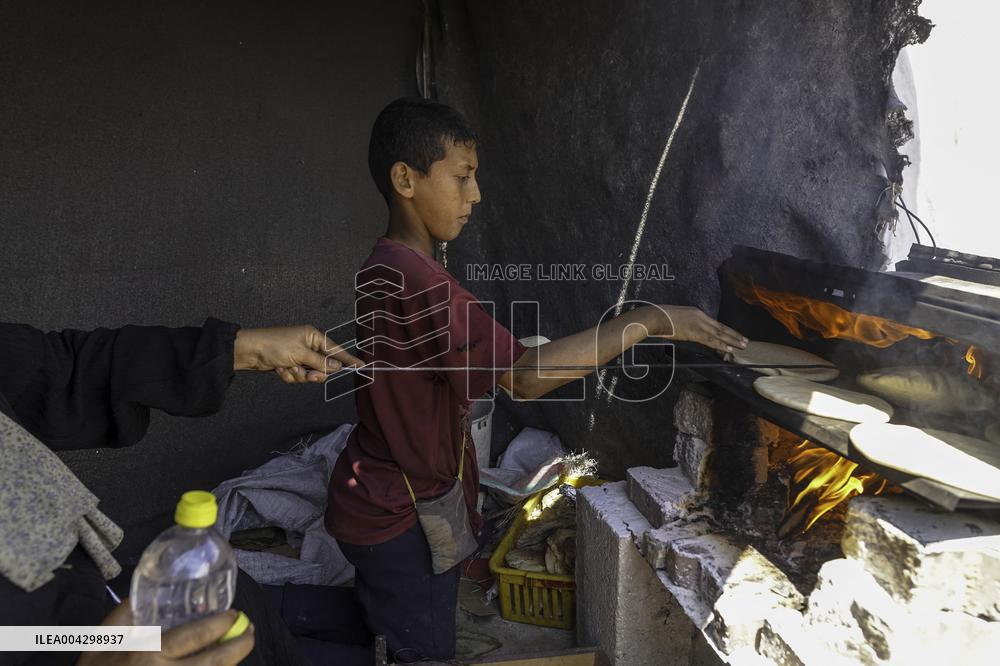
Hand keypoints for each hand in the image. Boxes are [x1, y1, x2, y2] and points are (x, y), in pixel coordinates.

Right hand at [77, 605, 253, 665]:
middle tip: (250, 632)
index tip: (234, 615)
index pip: (194, 637)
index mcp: (147, 655)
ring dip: (231, 664)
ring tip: (241, 648)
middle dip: (239, 647)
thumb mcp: (100, 640)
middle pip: (214, 664)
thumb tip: (146, 588)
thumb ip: (124, 613)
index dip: (219, 625)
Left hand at [233, 325, 361, 382]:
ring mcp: (298, 356)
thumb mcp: (300, 353)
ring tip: (287, 368)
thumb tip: (337, 366)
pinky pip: (297, 377)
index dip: (347, 359)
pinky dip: (289, 376)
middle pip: (323, 366)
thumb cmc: (275, 345)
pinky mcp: (289, 365)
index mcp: (313, 336)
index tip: (361, 365)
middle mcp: (307, 345)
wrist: (249, 351)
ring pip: (309, 374)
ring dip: (299, 375)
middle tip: (309, 375)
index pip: (335, 350)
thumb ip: (320, 362)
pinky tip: (279, 369)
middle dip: (314, 372)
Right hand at [649, 305, 746, 353]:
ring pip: (719, 334)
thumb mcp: (678, 316)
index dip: (726, 330)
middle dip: (734, 335)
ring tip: (742, 346)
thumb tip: (690, 329)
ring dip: (732, 341)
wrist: (656, 317)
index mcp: (697, 313)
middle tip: (745, 341)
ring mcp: (698, 325)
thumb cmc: (662, 317)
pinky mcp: (694, 333)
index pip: (715, 323)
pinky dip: (720, 344)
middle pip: (721, 328)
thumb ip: (687, 322)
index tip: (735, 335)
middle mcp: (701, 317)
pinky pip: (710, 340)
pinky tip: (728, 348)